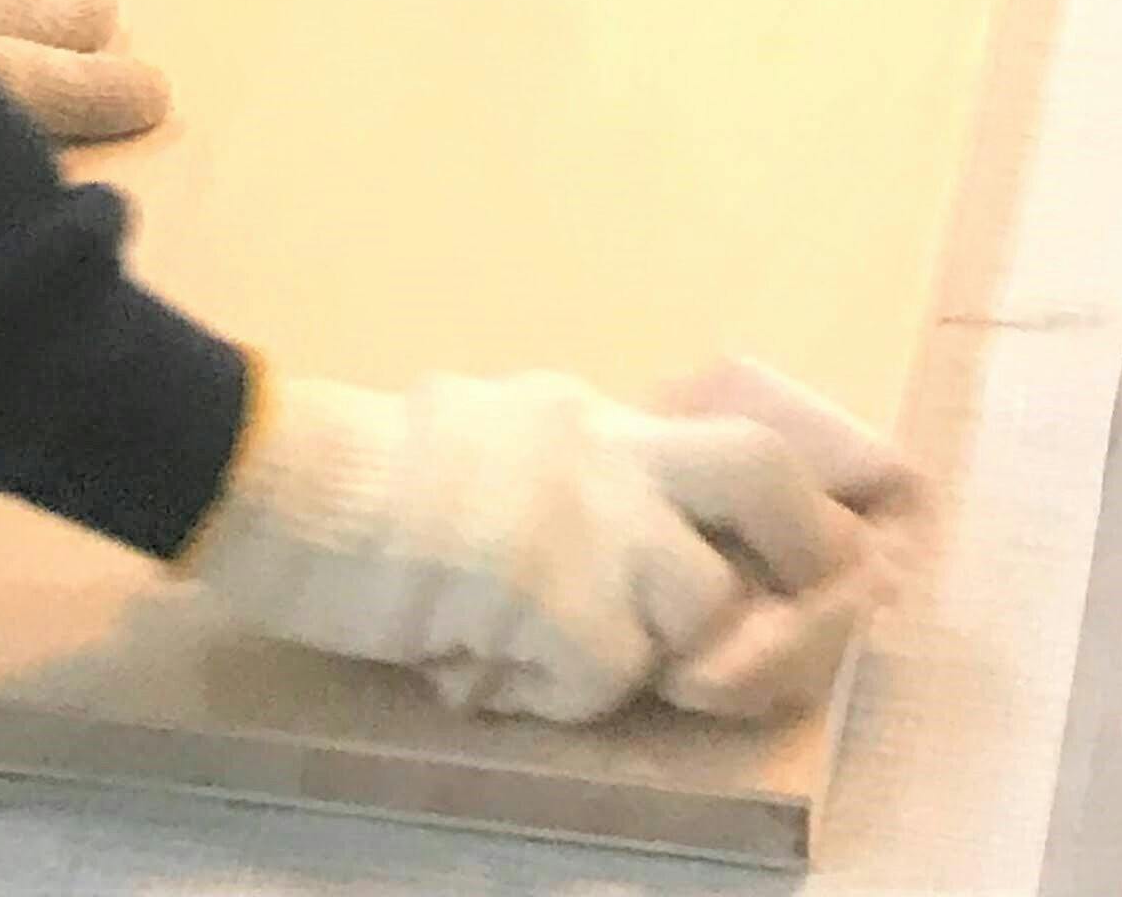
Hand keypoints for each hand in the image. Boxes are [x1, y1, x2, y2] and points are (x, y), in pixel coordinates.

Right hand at [186, 369, 887, 728]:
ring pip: (701, 606)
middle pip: (766, 477)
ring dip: (658, 663)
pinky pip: (603, 677)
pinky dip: (556, 702)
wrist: (281, 482)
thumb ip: (578, 493)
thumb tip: (648, 575)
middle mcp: (609, 449)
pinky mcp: (546, 588)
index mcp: (598, 420)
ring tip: (559, 669)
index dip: (807, 514)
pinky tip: (482, 677)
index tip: (840, 570)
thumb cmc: (367, 481)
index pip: (744, 443)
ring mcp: (584, 515)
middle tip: (768, 637)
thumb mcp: (497, 451)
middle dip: (806, 565)